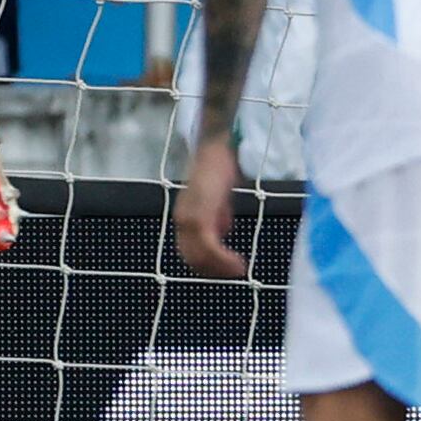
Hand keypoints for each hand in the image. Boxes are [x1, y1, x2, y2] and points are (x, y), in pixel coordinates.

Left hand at [174, 134, 248, 275]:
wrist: (218, 146)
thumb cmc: (220, 168)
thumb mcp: (219, 198)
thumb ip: (218, 215)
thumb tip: (222, 231)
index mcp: (185, 216)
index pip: (190, 251)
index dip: (207, 264)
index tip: (226, 269)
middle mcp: (182, 220)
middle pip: (192, 257)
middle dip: (214, 270)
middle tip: (234, 273)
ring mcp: (189, 217)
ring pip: (200, 255)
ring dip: (220, 267)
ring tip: (238, 270)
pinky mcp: (200, 214)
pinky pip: (209, 245)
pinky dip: (222, 258)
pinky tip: (237, 261)